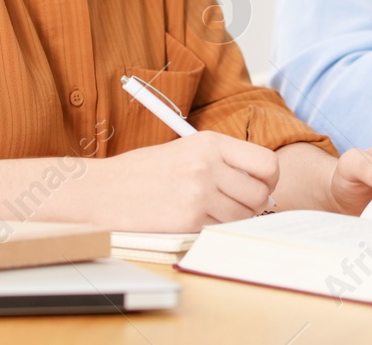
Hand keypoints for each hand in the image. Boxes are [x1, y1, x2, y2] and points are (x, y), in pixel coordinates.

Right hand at [93, 132, 279, 231]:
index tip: (261, 187)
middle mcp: (208, 165)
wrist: (102, 190)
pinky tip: (193, 219)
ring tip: (210, 211)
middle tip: (237, 206)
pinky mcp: (188, 219)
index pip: (267, 163)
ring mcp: (199, 192)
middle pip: (260, 193)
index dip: (269, 180)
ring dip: (233, 219)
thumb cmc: (143, 172)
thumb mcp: (186, 151)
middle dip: (254, 205)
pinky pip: (220, 229)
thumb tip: (262, 183)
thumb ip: (223, 162)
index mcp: (211, 142)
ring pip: (243, 216)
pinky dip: (213, 228)